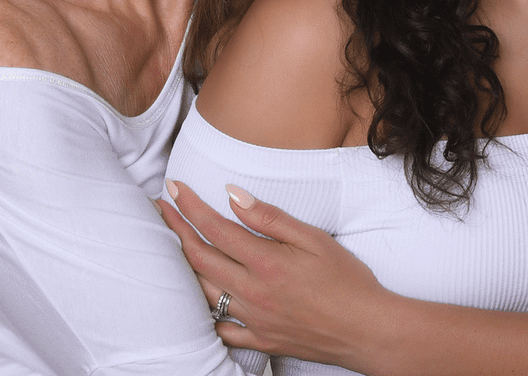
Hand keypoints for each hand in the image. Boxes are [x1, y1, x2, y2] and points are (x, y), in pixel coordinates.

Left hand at [160, 179, 389, 367]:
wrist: (367, 329)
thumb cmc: (348, 280)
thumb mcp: (314, 238)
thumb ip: (270, 218)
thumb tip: (233, 195)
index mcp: (265, 262)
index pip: (215, 228)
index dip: (190, 206)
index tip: (174, 187)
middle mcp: (251, 292)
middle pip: (199, 258)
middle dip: (175, 230)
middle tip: (160, 208)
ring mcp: (253, 319)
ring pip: (203, 293)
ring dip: (184, 266)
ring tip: (174, 246)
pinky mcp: (261, 339)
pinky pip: (221, 329)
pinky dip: (206, 313)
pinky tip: (202, 300)